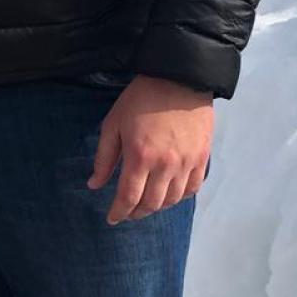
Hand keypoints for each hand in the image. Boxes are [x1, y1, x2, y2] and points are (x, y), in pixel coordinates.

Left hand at [89, 75, 213, 225]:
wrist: (179, 78)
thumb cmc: (141, 98)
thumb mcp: (114, 124)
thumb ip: (104, 158)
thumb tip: (94, 185)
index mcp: (140, 156)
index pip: (128, 197)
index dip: (119, 212)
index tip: (112, 218)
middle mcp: (165, 164)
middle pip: (151, 204)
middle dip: (136, 213)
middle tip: (128, 212)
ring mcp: (186, 162)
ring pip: (172, 200)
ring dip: (157, 207)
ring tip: (146, 204)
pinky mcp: (202, 157)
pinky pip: (192, 188)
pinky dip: (180, 197)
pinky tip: (169, 193)